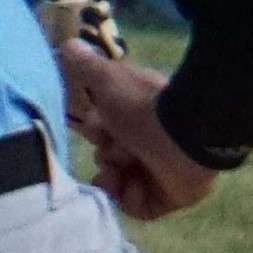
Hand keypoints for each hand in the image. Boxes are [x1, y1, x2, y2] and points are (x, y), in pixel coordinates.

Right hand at [62, 39, 217, 221]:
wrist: (185, 134)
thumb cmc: (145, 106)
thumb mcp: (107, 79)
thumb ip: (85, 66)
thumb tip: (67, 45)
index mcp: (142, 119)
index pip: (108, 132)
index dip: (96, 131)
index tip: (97, 127)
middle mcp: (150, 145)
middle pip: (111, 159)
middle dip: (106, 155)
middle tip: (116, 149)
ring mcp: (161, 173)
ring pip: (120, 184)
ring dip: (113, 178)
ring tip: (121, 170)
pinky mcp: (169, 198)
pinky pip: (138, 207)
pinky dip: (131, 199)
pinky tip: (132, 184)